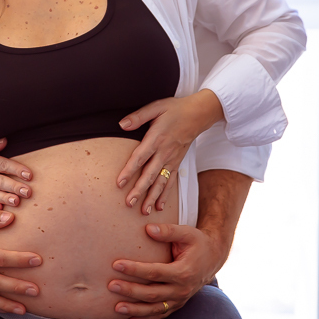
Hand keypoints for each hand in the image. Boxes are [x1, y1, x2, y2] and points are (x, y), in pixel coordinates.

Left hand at [107, 223, 223, 318]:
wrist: (213, 258)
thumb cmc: (197, 243)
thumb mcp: (186, 233)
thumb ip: (168, 231)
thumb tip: (148, 229)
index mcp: (183, 272)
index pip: (155, 272)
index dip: (135, 269)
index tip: (116, 264)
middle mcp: (182, 289)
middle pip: (152, 293)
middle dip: (130, 290)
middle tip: (111, 285)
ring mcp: (180, 299)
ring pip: (155, 308)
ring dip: (135, 309)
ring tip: (116, 308)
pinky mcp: (177, 304)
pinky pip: (160, 315)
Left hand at [116, 90, 223, 213]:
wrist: (198, 114)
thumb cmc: (175, 109)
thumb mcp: (156, 107)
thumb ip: (138, 117)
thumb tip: (121, 124)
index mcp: (156, 139)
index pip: (140, 157)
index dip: (129, 171)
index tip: (119, 183)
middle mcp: (164, 152)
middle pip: (150, 174)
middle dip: (139, 190)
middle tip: (128, 203)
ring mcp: (172, 160)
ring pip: (161, 182)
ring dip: (152, 197)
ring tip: (144, 211)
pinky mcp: (177, 164)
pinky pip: (171, 182)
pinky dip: (165, 195)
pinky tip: (159, 206)